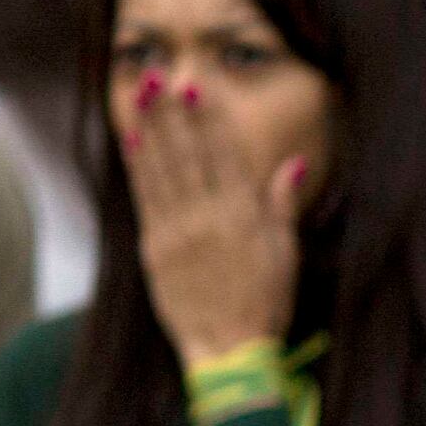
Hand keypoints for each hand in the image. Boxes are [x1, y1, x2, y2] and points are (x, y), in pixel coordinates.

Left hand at [118, 75, 301, 365]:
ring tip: (142, 93)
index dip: (209, 117)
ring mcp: (177, 232)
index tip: (198, 85)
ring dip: (151, 128)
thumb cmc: (265, 304)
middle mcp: (208, 217)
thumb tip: (292, 163)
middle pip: (188, 153)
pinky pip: (145, 198)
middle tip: (160, 75)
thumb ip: (282, 205)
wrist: (228, 350)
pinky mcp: (155, 249)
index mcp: (244, 216)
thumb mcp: (286, 254)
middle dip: (173, 112)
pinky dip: (138, 167)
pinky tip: (133, 140)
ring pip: (162, 169)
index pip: (224, 154)